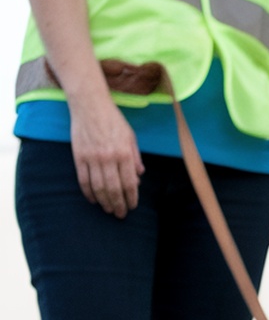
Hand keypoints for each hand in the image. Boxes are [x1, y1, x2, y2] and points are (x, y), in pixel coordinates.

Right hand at [69, 93, 143, 218]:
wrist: (90, 104)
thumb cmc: (113, 120)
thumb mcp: (130, 137)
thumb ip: (135, 157)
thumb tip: (139, 177)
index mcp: (124, 153)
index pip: (129, 183)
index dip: (132, 198)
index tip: (132, 206)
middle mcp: (109, 157)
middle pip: (114, 189)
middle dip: (119, 205)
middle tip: (121, 214)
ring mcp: (92, 158)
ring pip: (98, 188)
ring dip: (104, 202)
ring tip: (108, 209)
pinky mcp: (79, 156)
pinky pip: (83, 180)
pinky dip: (88, 192)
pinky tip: (94, 199)